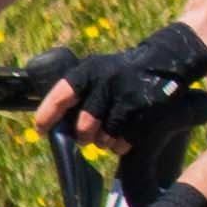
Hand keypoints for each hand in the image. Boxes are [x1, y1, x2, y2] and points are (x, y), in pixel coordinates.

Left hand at [38, 17, 206, 155]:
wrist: (165, 61)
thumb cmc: (122, 72)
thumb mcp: (98, 70)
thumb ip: (79, 92)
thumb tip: (55, 125)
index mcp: (90, 70)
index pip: (62, 95)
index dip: (47, 115)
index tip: (40, 130)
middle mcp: (107, 81)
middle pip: (84, 127)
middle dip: (84, 137)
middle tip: (86, 136)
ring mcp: (128, 96)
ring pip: (104, 138)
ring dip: (104, 142)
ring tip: (109, 133)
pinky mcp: (146, 111)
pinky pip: (124, 142)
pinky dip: (121, 145)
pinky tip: (124, 136)